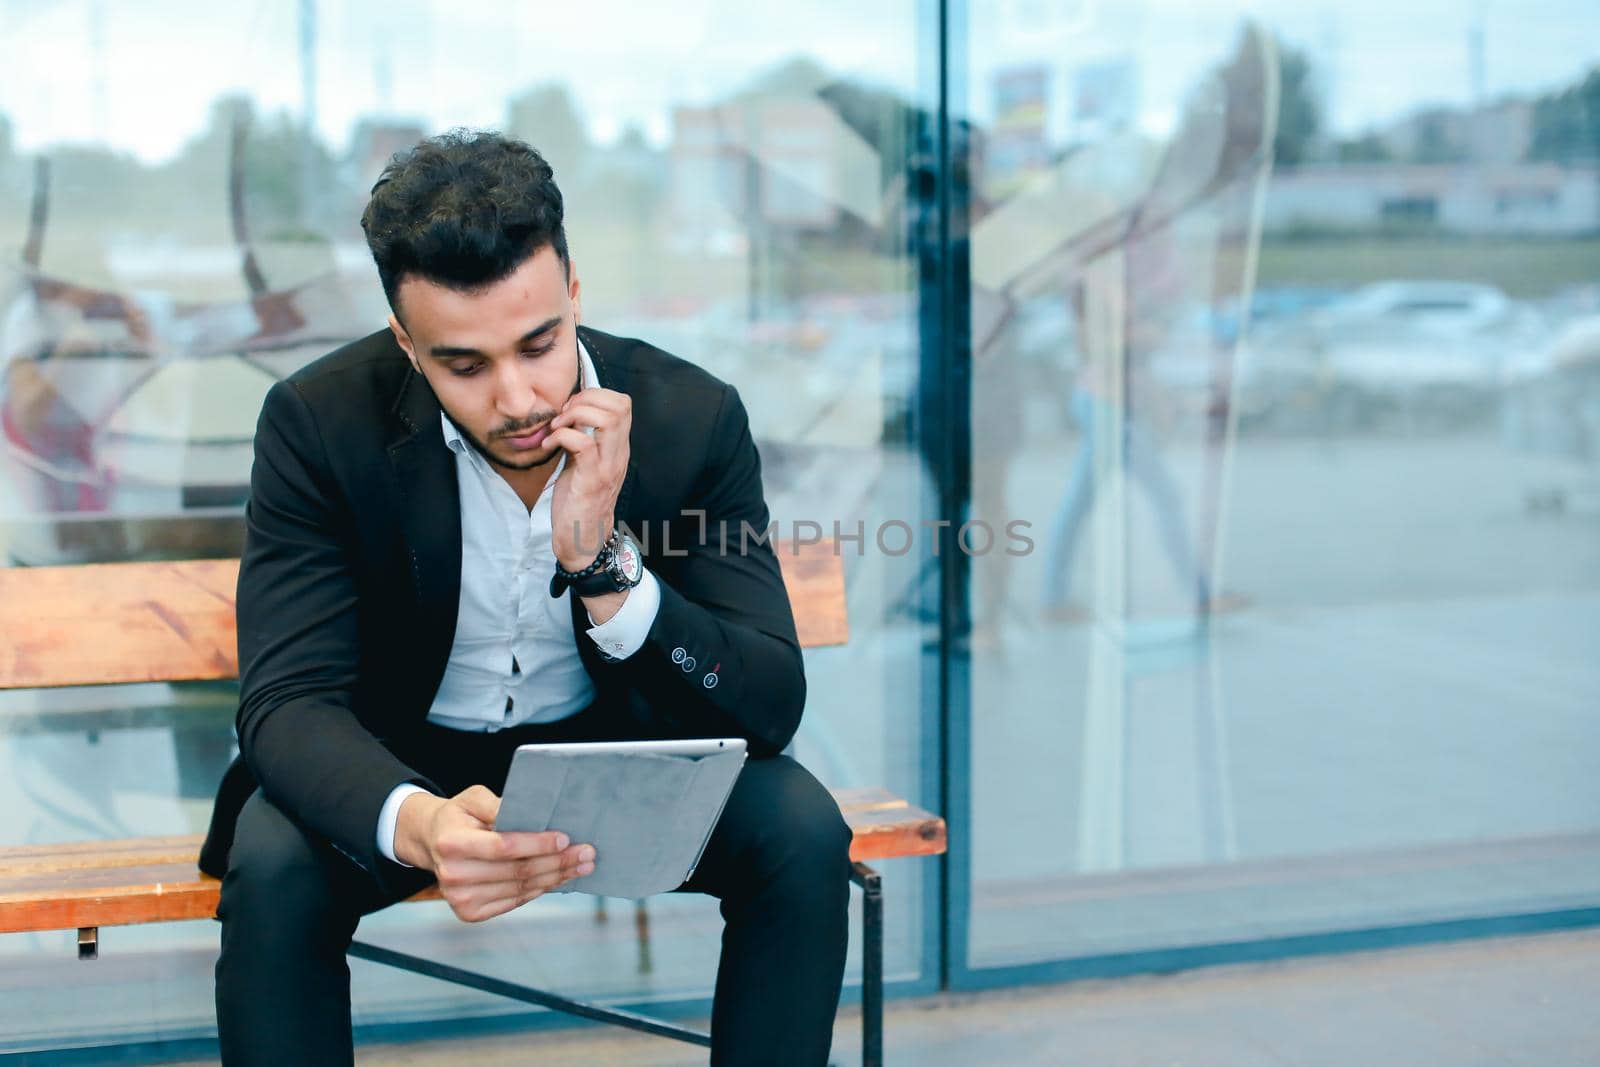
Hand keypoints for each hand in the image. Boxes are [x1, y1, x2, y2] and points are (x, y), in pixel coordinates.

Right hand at [396, 786, 595, 922]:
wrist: (433, 841)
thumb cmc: (460, 816)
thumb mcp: (474, 798)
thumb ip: (499, 804)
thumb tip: (535, 813)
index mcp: (452, 842)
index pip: (503, 846)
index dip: (537, 844)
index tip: (565, 838)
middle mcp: (452, 874)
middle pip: (517, 871)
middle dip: (558, 862)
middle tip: (587, 853)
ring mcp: (460, 898)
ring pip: (521, 889)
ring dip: (556, 878)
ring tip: (581, 866)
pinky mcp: (469, 912)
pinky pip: (515, 901)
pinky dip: (541, 889)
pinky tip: (559, 878)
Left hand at [547, 387, 631, 571]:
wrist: (583, 539)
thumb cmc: (579, 501)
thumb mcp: (584, 463)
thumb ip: (583, 438)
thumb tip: (568, 413)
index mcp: (617, 447)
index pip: (623, 403)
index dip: (595, 395)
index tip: (571, 408)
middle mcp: (618, 454)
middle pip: (620, 405)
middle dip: (586, 398)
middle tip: (564, 414)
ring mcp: (607, 466)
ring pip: (608, 419)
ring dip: (576, 414)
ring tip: (557, 426)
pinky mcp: (591, 479)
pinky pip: (582, 443)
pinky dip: (560, 435)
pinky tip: (548, 445)